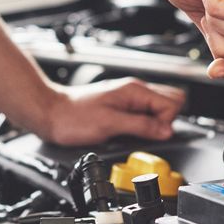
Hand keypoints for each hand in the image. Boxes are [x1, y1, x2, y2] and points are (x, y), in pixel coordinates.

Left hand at [34, 78, 184, 146]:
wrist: (51, 114)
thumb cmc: (73, 117)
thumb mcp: (110, 124)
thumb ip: (141, 126)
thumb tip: (166, 130)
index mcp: (134, 91)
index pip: (172, 102)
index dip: (165, 121)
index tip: (151, 133)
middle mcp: (134, 91)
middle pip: (170, 101)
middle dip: (165, 121)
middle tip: (145, 133)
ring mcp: (128, 98)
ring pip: (158, 107)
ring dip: (153, 123)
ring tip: (133, 132)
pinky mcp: (121, 107)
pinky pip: (144, 113)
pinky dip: (142, 124)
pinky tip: (127, 131)